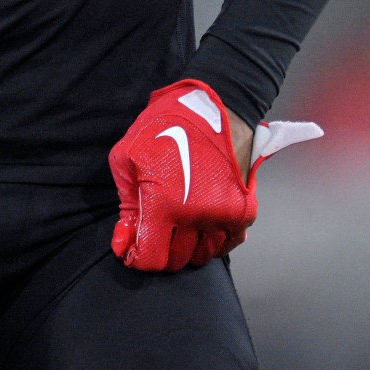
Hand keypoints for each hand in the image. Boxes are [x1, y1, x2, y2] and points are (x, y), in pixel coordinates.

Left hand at [109, 81, 322, 271]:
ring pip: (203, 256)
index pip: (151, 259)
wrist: (217, 107)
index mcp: (164, 204)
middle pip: (177, 261)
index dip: (137, 258)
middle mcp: (196, 216)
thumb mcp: (128, 157)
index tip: (133, 248)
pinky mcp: (244, 211)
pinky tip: (202, 226)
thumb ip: (126, 205)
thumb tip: (124, 241)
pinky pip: (228, 244)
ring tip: (177, 227)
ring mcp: (224, 216)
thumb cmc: (166, 127)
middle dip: (161, 252)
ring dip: (187, 248)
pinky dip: (214, 242)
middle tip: (155, 234)